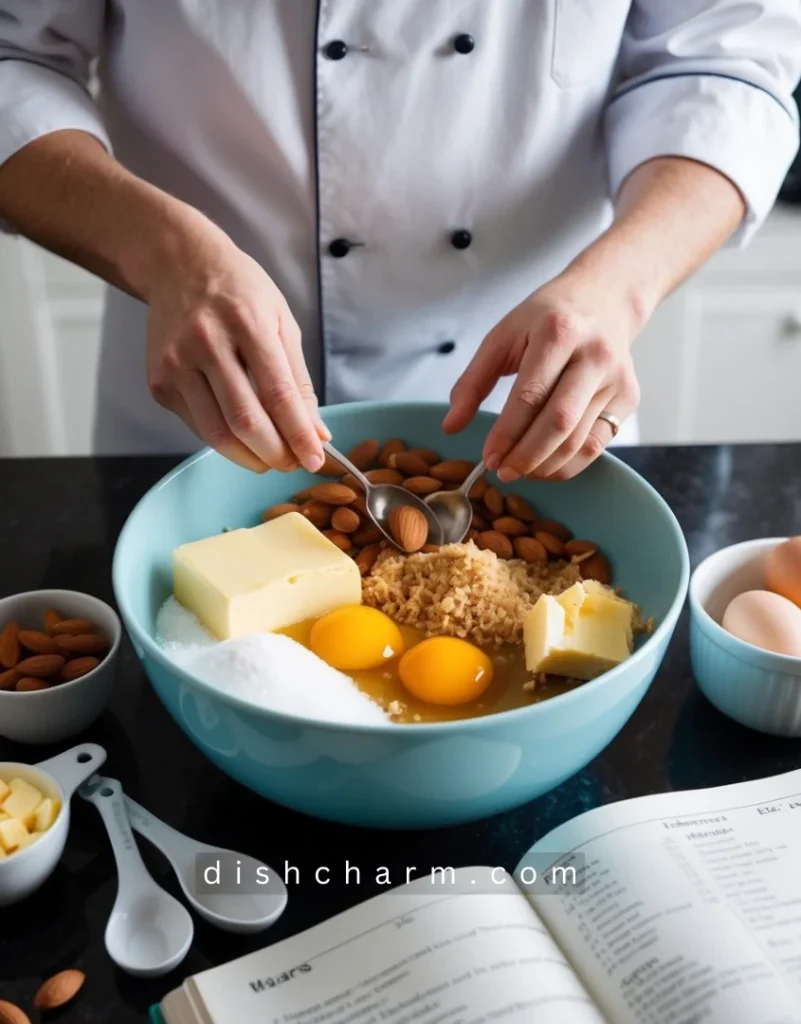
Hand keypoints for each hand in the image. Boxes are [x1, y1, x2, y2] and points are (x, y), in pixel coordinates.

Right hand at [145, 218, 327, 472]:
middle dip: (276, 454)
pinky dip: (225, 441)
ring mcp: (176, 364)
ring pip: (218, 433)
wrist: (177, 264)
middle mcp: (206, 343)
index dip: (299, 434)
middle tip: (293, 463)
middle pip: (245, 420)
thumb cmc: (239, 291)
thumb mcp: (281, 321)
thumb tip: (316, 431)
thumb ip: (298, 379)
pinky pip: (197, 426)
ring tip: (271, 459)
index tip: (315, 459)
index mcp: (246, 322)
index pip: (278, 394)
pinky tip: (242, 436)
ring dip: (250, 457)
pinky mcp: (159, 382)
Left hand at [443, 275, 641, 480]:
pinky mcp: (629, 398)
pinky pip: (598, 445)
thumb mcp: (503, 336)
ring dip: (545, 466)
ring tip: (519, 471)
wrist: (605, 298)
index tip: (488, 457)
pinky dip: (568, 465)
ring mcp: (617, 378)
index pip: (530, 395)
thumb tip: (450, 426)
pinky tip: (544, 466)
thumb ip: (473, 381)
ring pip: (580, 440)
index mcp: (559, 332)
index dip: (507, 433)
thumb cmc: (547, 319)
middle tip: (502, 473)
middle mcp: (594, 355)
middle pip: (559, 422)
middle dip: (526, 456)